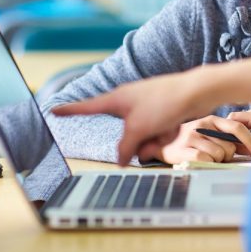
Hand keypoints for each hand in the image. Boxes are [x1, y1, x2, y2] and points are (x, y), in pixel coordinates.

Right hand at [53, 71, 207, 165]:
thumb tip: (121, 160)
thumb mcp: (138, 128)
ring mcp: (146, 107)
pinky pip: (156, 133)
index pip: (87, 107)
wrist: (196, 91)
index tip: (54, 110)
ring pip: (142, 137)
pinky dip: (165, 134)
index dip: (70, 110)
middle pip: (124, 134)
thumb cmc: (163, 102)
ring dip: (154, 139)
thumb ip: (125, 146)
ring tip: (167, 128)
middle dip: (139, 141)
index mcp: (117, 99)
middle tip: (153, 134)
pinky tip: (175, 126)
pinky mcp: (161, 112)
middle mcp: (129, 102)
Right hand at [153, 115, 250, 163]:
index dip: (250, 141)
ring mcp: (193, 136)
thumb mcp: (207, 132)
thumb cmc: (188, 139)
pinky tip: (199, 160)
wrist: (159, 142)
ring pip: (219, 155)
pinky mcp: (184, 149)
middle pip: (230, 147)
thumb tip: (249, 147)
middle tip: (217, 156)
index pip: (237, 127)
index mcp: (211, 120)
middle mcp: (203, 125)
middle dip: (227, 156)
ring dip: (216, 161)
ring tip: (205, 157)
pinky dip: (206, 163)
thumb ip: (225, 137)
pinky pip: (206, 159)